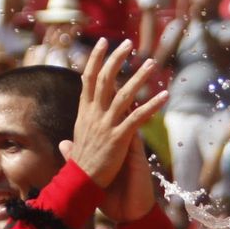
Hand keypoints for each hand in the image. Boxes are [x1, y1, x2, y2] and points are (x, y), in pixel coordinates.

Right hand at [58, 40, 166, 191]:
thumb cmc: (78, 170)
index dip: (96, 60)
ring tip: (151, 63)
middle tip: (128, 43)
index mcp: (84, 114)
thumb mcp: (73, 151)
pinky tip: (164, 95)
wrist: (79, 186)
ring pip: (123, 94)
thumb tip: (65, 143)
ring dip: (138, 77)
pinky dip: (152, 106)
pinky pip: (138, 118)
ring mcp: (106, 126)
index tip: (103, 43)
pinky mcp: (118, 139)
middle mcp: (93, 115)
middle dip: (116, 59)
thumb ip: (71, 143)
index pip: (88, 80)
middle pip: (104, 79)